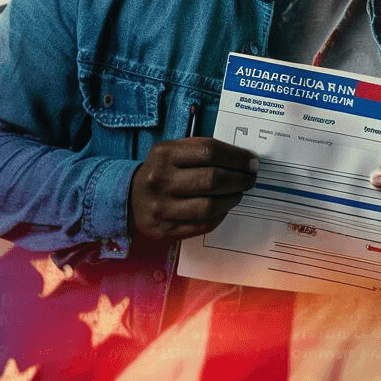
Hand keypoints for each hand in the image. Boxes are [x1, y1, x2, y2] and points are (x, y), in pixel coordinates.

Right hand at [129, 137, 259, 240]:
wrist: (129, 198)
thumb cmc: (160, 170)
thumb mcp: (171, 151)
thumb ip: (200, 150)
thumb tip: (241, 158)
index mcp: (164, 154)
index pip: (209, 151)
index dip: (236, 157)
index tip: (252, 161)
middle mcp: (161, 180)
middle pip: (212, 179)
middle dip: (239, 179)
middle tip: (250, 178)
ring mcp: (162, 207)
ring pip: (210, 205)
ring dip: (232, 198)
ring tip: (239, 193)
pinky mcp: (166, 229)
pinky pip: (204, 224)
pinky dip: (220, 215)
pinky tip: (224, 207)